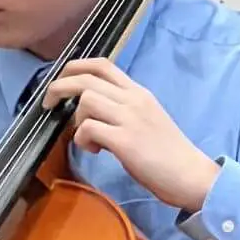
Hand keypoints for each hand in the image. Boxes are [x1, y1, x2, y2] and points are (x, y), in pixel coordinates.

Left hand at [42, 60, 220, 211]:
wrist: (190, 174)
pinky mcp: (125, 141)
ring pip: (86, 100)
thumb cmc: (167, 151)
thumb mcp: (146, 118)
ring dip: (77, 119)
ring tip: (87, 138)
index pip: (102, 64)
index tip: (61, 79)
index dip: (75, 67)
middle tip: (48, 103)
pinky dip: (82, 140)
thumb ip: (122, 109)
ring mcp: (130, 119)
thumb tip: (90, 110)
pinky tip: (95, 151)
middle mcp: (133, 99)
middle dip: (59, 87)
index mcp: (138, 92)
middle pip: (86, 78)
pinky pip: (88, 129)